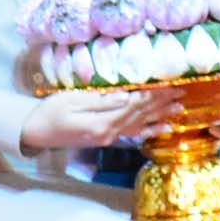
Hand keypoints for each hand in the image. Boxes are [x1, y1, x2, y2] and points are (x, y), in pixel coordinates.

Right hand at [22, 86, 177, 152]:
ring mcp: (110, 137)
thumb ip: (99, 101)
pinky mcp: (107, 137)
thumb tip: (125, 96)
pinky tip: (164, 128)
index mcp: (102, 123)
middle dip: (162, 102)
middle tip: (182, 90)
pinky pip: (133, 134)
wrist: (37, 132)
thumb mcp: (71, 100)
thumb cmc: (50, 111)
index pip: (134, 105)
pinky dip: (151, 130)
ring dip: (162, 115)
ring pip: (142, 124)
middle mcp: (110, 133)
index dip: (152, 94)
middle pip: (142, 114)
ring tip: (180, 107)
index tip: (168, 82)